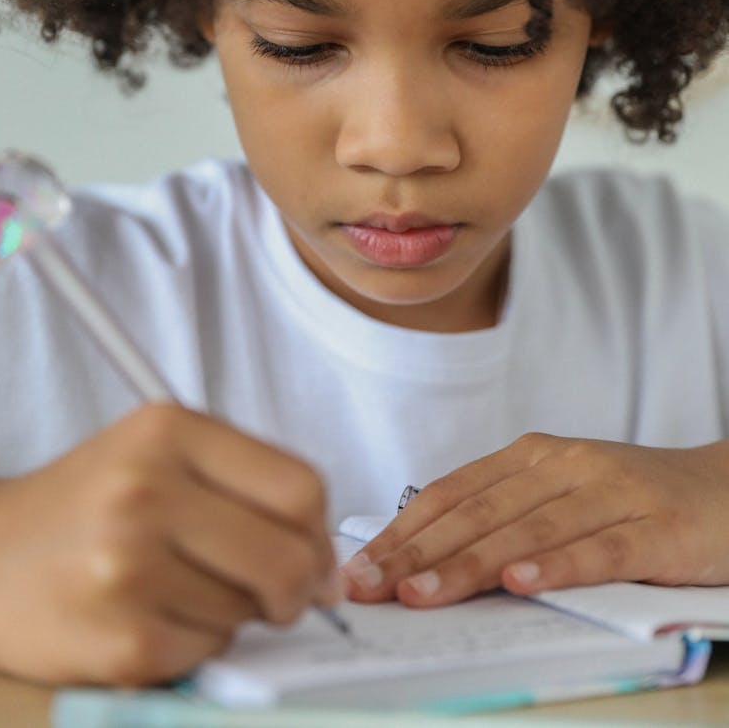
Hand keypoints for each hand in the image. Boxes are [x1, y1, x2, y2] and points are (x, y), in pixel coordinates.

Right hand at [0, 404, 338, 684]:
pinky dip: (195, 643)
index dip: (320, 531)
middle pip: (289, 556)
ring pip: (249, 610)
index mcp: (167, 430)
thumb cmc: (87, 504)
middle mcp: (145, 491)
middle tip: (275, 592)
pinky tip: (152, 615)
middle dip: (297, 586)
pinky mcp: (122, 644)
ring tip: (177, 586)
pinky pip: (209, 652)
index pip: (299, 486)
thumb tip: (331, 563)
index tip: (314, 551)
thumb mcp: (161, 454)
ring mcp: (129, 569)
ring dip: (232, 610)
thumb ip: (248, 485)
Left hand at [341, 433, 728, 607]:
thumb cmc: (628, 501)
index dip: (401, 531)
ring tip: (421, 593)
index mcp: (530, 457)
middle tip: (369, 588)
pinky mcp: (655, 529)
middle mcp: (563, 466)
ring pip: (528, 531)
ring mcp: (610, 494)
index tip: (359, 568)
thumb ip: (502, 516)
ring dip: (469, 564)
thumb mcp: (558, 495)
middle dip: (416, 553)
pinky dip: (558, 567)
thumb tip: (420, 558)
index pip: (451, 493)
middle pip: (478, 512)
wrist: (725, 489)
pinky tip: (521, 585)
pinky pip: (599, 550)